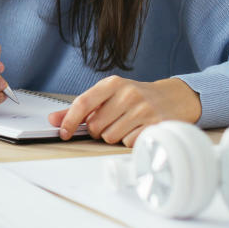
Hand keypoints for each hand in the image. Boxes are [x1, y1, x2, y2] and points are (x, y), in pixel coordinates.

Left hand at [49, 76, 202, 145]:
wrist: (174, 97)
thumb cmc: (136, 97)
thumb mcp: (109, 95)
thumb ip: (81, 108)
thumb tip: (54, 119)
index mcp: (112, 83)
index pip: (83, 103)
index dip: (70, 120)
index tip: (63, 132)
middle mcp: (128, 94)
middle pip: (96, 126)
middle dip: (99, 130)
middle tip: (111, 122)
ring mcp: (144, 109)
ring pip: (111, 137)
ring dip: (115, 136)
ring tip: (127, 125)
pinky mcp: (156, 125)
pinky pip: (129, 143)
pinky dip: (130, 141)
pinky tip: (138, 130)